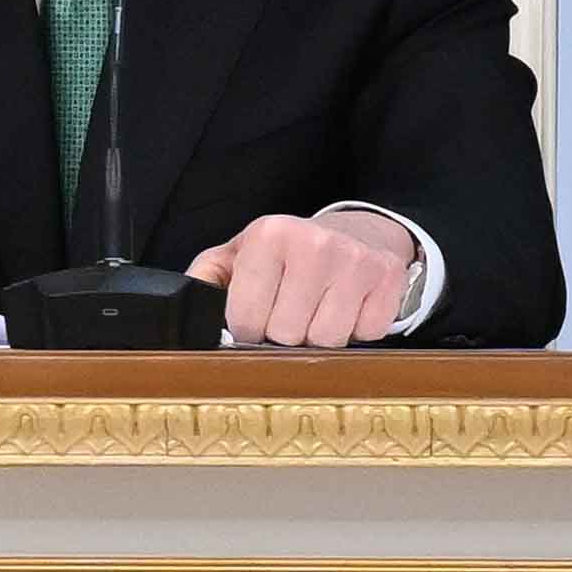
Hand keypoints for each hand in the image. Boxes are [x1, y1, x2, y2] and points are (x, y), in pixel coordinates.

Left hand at [192, 204, 421, 347]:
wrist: (359, 230)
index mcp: (269, 235)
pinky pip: (364, 335)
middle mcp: (314, 244)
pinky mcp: (388, 279)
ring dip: (318, 335)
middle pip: (286, 334)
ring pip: (326, 341)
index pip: (246, 318)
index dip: (247, 328)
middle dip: (283, 333)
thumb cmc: (291, 251)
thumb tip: (183, 304)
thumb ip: (206, 277)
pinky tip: (347, 306)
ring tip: (317, 309)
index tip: (254, 318)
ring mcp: (355, 262)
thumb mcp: (242, 253)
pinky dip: (355, 330)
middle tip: (289, 311)